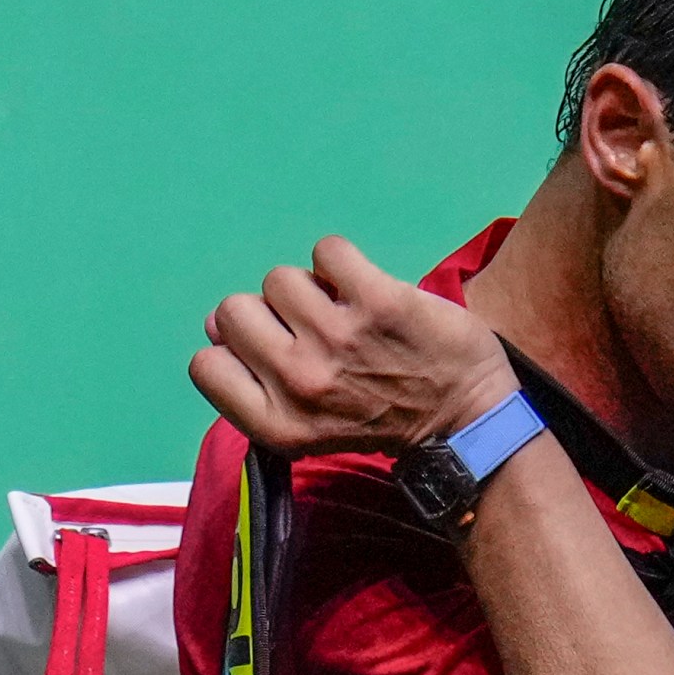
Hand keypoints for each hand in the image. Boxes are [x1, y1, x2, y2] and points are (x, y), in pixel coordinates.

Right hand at [189, 235, 518, 456]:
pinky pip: (327, 250)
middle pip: (233, 310)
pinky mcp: (377, 301)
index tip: (276, 355)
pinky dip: (344, 262)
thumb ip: (257, 383)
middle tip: (317, 333)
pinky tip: (368, 290)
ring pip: (279, 278)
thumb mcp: (308, 424)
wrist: (467, 421)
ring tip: (349, 314)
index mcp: (276, 424)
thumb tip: (213, 326)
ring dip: (311, 289)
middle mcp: (299, 383)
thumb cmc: (384, 418)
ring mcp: (338, 339)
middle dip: (270, 314)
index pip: (205, 365)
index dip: (236, 350)